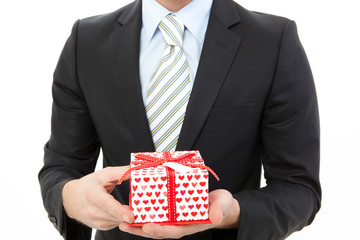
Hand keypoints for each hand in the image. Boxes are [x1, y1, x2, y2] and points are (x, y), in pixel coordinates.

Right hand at [62, 166, 133, 229]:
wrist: (72, 198)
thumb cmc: (89, 185)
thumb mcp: (105, 174)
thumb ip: (122, 173)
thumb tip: (137, 169)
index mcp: (92, 195)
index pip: (107, 205)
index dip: (120, 211)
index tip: (131, 216)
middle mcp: (92, 211)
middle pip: (115, 216)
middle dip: (130, 213)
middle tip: (143, 208)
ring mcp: (95, 221)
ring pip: (118, 221)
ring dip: (127, 216)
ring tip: (134, 207)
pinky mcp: (100, 227)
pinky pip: (117, 223)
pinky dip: (123, 218)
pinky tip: (125, 211)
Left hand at [119, 189, 239, 238]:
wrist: (220, 204)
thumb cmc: (222, 206)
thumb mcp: (222, 207)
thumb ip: (218, 212)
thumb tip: (215, 218)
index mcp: (189, 225)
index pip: (172, 231)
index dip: (160, 230)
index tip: (147, 227)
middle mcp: (179, 224)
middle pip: (158, 229)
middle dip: (141, 229)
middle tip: (124, 224)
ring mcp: (175, 217)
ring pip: (154, 222)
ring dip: (138, 223)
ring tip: (122, 220)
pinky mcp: (172, 210)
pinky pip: (157, 212)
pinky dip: (146, 212)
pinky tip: (134, 208)